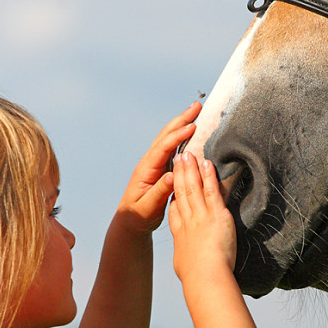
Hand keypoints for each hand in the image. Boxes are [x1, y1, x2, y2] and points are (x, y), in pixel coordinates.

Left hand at [116, 102, 201, 233]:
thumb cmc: (138, 215)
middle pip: (166, 135)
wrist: (131, 221)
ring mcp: (155, 163)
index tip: (193, 126)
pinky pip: (173, 147)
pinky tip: (193, 131)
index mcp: (146, 168)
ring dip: (182, 124)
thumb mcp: (149, 206)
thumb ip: (160, 191)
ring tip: (196, 111)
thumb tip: (173, 175)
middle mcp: (150, 161)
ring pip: (169, 138)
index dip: (178, 136)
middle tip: (197, 106)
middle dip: (181, 120)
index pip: (163, 147)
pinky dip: (183, 136)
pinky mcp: (161, 167)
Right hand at [168, 151, 236, 283]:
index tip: (172, 183)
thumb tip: (189, 265)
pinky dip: (208, 176)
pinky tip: (207, 164)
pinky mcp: (215, 215)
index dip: (173, 195)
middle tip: (178, 158)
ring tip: (188, 154)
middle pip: (181, 192)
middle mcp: (188, 221)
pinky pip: (211, 190)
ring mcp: (201, 216)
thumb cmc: (197, 278)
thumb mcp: (184, 266)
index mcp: (180, 234)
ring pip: (193, 187)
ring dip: (190, 169)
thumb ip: (186, 259)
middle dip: (179, 174)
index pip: (175, 210)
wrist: (205, 278)